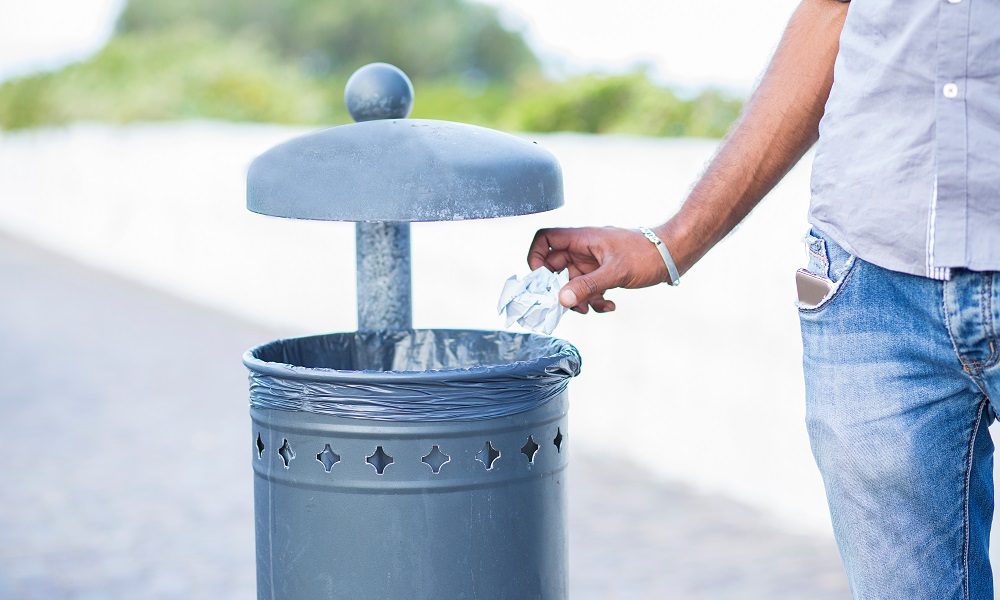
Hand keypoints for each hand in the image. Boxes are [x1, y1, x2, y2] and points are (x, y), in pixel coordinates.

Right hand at [527, 226, 669, 312]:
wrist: (673, 254)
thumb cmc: (646, 254)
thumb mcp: (615, 272)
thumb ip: (587, 286)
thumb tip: (562, 299)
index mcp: (582, 239)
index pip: (546, 239)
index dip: (536, 257)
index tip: (540, 279)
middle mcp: (585, 248)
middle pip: (556, 266)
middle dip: (560, 288)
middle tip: (567, 304)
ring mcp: (594, 261)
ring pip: (574, 281)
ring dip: (580, 298)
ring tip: (592, 307)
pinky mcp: (605, 272)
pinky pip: (590, 287)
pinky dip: (595, 299)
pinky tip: (609, 305)